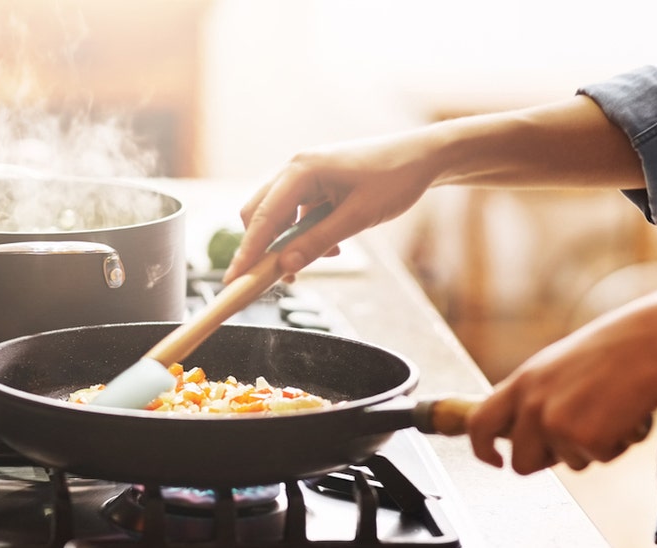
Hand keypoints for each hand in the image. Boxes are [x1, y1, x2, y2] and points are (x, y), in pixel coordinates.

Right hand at [224, 128, 443, 282]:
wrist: (423, 158)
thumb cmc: (395, 179)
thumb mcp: (357, 217)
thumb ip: (318, 242)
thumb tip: (285, 266)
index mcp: (301, 170)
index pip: (262, 218)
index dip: (247, 253)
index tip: (233, 280)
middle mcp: (295, 168)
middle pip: (259, 214)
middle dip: (265, 249)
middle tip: (279, 279)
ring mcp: (304, 174)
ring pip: (277, 216)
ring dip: (290, 243)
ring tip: (323, 258)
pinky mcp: (315, 183)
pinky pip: (296, 213)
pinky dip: (304, 233)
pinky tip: (332, 245)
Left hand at [466, 290, 656, 473]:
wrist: (652, 343)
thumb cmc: (612, 351)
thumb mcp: (556, 367)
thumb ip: (535, 397)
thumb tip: (520, 433)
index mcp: (521, 383)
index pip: (479, 424)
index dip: (482, 449)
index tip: (495, 461)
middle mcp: (531, 405)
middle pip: (521, 463)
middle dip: (546, 462)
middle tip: (577, 439)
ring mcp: (557, 424)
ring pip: (568, 464)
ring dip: (590, 448)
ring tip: (609, 411)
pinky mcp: (587, 439)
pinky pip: (600, 460)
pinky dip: (617, 445)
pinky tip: (626, 415)